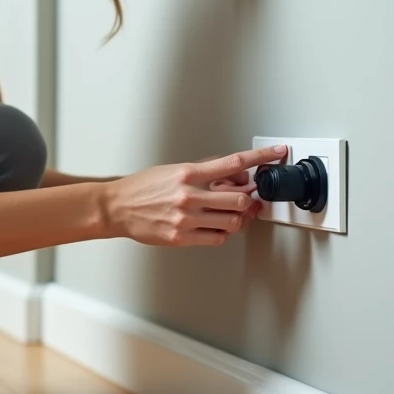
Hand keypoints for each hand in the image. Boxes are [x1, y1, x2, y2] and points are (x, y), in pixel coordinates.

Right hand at [100, 145, 287, 247]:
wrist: (117, 207)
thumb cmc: (142, 188)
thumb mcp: (172, 170)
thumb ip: (201, 171)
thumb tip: (229, 172)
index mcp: (188, 173)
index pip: (232, 163)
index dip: (260, 159)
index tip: (276, 154)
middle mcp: (188, 195)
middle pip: (239, 199)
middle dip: (248, 200)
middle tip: (249, 198)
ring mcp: (185, 219)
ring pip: (232, 222)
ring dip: (237, 218)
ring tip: (230, 214)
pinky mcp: (181, 237)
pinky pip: (216, 238)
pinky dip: (222, 233)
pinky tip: (214, 226)